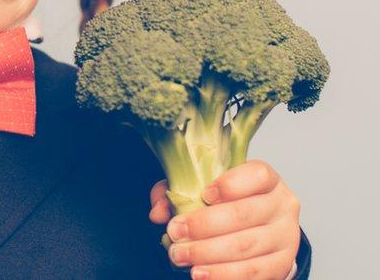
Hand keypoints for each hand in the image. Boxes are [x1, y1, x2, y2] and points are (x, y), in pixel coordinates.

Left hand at [148, 160, 300, 279]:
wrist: (258, 229)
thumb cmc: (228, 203)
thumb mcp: (203, 188)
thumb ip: (177, 191)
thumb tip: (159, 212)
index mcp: (267, 180)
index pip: (257, 175)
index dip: (230, 185)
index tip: (204, 194)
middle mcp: (281, 206)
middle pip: (244, 214)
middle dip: (204, 226)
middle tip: (175, 232)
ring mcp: (285, 237)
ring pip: (247, 247)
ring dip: (208, 254)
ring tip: (180, 256)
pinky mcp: (282, 264)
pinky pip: (253, 273)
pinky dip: (224, 275)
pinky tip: (201, 274)